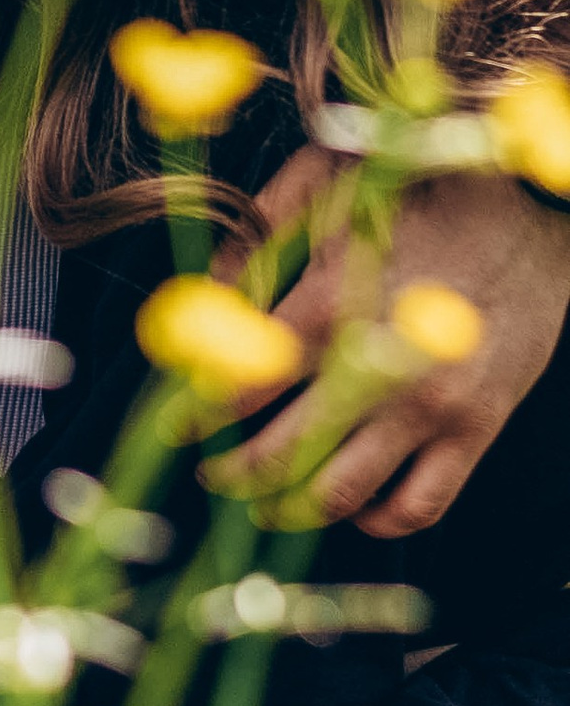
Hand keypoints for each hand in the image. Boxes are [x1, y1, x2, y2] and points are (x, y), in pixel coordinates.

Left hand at [208, 152, 569, 532]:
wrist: (532, 210)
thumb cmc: (417, 189)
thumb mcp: (324, 183)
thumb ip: (257, 237)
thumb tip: (205, 295)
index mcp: (331, 305)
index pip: (242, 385)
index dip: (196, 415)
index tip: (173, 429)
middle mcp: (378, 369)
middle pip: (282, 454)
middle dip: (234, 475)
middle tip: (213, 478)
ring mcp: (432, 408)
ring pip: (344, 493)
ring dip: (292, 511)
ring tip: (266, 508)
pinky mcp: (478, 429)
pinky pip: (422, 505)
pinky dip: (380, 522)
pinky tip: (355, 510)